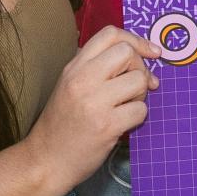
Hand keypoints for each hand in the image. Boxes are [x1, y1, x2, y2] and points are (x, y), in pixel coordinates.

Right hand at [22, 25, 160, 182]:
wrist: (46, 161)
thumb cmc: (62, 124)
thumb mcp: (69, 85)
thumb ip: (95, 67)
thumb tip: (136, 55)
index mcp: (74, 67)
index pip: (110, 34)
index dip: (136, 40)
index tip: (151, 52)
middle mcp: (82, 79)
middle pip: (127, 53)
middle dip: (141, 68)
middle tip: (136, 87)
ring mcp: (94, 102)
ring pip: (139, 80)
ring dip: (141, 95)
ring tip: (126, 107)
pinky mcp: (107, 125)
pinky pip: (141, 109)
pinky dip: (138, 116)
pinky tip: (123, 123)